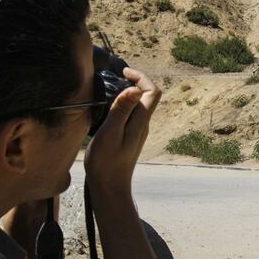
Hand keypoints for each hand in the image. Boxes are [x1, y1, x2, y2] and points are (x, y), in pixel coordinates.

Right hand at [85, 67, 160, 193]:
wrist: (110, 187)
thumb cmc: (107, 162)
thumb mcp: (110, 133)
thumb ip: (122, 110)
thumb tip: (135, 88)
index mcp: (140, 121)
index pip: (152, 90)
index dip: (141, 76)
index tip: (123, 71)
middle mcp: (142, 124)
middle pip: (148, 96)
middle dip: (135, 81)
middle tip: (116, 76)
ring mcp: (137, 131)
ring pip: (139, 105)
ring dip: (128, 92)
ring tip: (110, 88)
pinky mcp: (129, 137)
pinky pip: (131, 114)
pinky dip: (123, 104)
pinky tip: (107, 107)